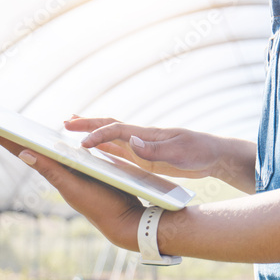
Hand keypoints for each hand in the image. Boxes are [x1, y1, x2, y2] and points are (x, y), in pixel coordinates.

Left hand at [0, 127, 143, 250]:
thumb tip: (23, 152)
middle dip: (11, 135)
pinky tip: (54, 142)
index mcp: (52, 171)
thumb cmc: (100, 205)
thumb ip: (51, 171)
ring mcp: (72, 172)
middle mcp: (58, 171)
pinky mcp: (87, 171)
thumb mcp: (73, 187)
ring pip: (46, 151)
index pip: (21, 150)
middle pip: (30, 148)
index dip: (1, 138)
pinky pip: (65, 154)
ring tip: (14, 130)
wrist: (125, 220)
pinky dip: (55, 145)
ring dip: (30, 140)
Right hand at [66, 116, 256, 192]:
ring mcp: (142, 146)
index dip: (98, 136)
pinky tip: (93, 149)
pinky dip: (103, 146)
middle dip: (87, 124)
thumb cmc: (200, 152)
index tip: (82, 144)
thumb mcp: (181, 152)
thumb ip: (158, 148)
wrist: (215, 155)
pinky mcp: (145, 156)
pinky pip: (119, 150)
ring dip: (92, 132)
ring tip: (71, 129)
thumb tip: (133, 143)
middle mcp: (141, 137)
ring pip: (111, 136)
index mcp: (148, 134)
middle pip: (109, 126)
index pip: (116, 131)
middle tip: (64, 123)